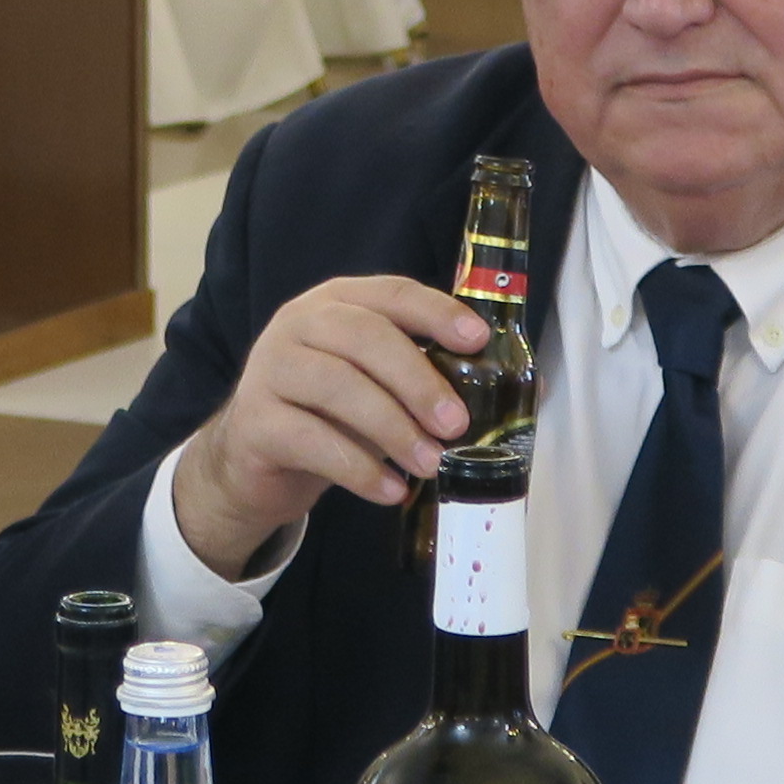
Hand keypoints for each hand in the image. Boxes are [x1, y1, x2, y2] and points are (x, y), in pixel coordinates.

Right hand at [170, 273, 494, 579]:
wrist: (253, 458)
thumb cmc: (331, 414)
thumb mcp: (380, 387)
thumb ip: (436, 378)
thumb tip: (530, 388)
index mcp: (336, 302)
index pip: (391, 293)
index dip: (435, 312)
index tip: (477, 340)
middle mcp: (299, 324)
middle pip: (363, 337)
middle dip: (417, 380)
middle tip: (456, 424)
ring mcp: (270, 370)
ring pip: (337, 387)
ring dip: (393, 428)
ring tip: (431, 464)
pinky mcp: (255, 421)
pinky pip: (312, 440)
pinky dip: (358, 468)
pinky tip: (391, 491)